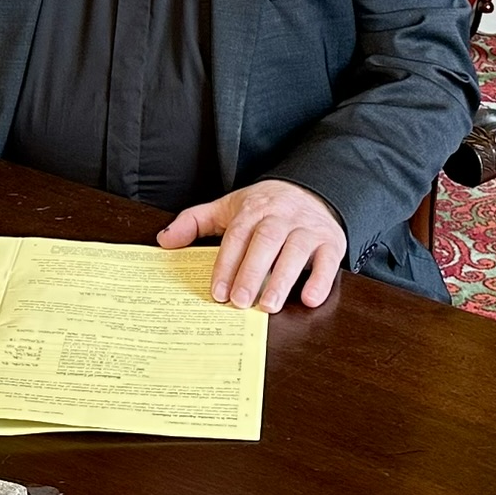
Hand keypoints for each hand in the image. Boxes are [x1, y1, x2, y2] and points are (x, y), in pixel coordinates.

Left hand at [157, 179, 346, 311]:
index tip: (217, 292)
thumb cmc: (265, 207)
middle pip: (266, 241)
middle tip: (239, 302)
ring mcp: (308, 228)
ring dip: (282, 278)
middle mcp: (281, 216)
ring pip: (296, 249)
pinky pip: (329, 259)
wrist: (313, 189)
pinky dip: (320, 279)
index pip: (238, 235)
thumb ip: (196, 222)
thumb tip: (164, 241)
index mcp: (254, 209)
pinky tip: (309, 299)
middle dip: (252, 272)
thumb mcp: (230, 207)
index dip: (227, 264)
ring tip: (268, 305)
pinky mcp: (331, 241)